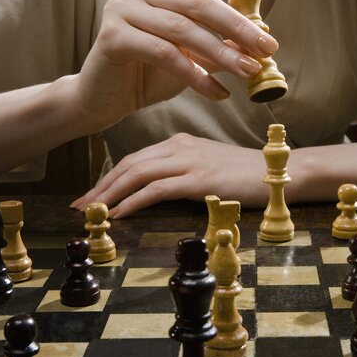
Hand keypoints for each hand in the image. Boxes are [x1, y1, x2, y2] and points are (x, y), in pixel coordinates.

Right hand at [71, 0, 278, 130]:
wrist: (104, 100)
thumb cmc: (150, 74)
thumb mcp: (193, 54)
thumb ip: (220, 42)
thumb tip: (262, 38)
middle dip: (238, 26)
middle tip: (267, 48)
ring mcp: (123, 8)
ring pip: (184, 29)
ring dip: (222, 54)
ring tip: (248, 72)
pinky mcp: (113, 36)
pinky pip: (165, 54)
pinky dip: (196, 77)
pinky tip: (218, 94)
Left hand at [71, 133, 269, 217]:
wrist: (276, 171)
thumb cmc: (246, 174)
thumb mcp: (209, 166)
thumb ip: (184, 171)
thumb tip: (159, 190)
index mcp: (180, 142)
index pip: (136, 158)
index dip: (110, 176)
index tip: (93, 194)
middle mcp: (180, 147)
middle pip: (129, 164)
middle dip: (101, 185)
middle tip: (80, 204)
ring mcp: (188, 161)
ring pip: (137, 174)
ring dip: (109, 194)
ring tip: (91, 211)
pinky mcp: (197, 178)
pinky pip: (155, 189)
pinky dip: (133, 201)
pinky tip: (119, 213)